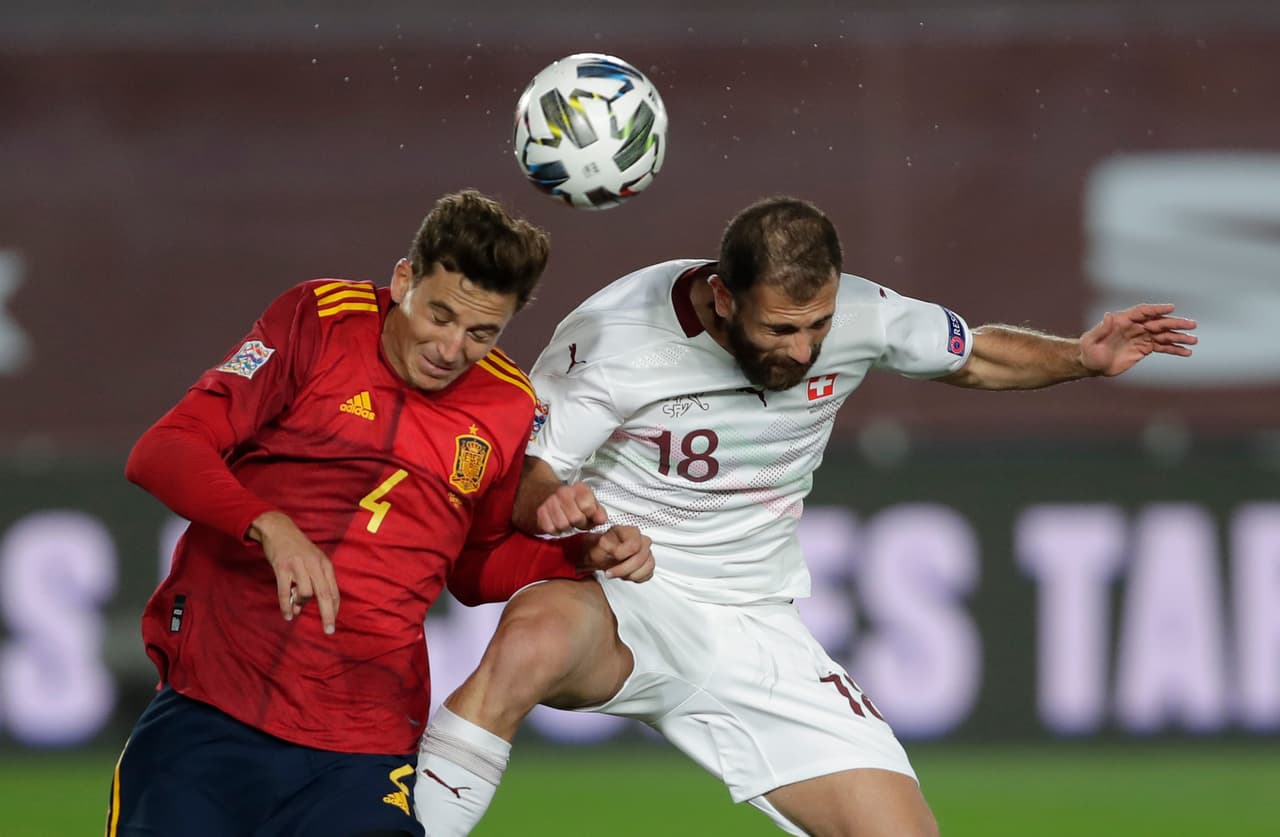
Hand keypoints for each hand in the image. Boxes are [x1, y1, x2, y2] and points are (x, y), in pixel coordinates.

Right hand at [248, 510, 339, 633]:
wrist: (279, 529)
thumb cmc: (297, 548)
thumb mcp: (312, 561)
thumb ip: (311, 583)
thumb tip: (302, 609)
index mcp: (325, 564)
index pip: (334, 590)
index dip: (335, 608)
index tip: (333, 622)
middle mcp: (314, 565)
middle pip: (324, 594)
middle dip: (328, 615)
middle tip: (329, 630)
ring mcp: (298, 565)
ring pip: (305, 593)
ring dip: (301, 604)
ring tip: (295, 605)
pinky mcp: (282, 567)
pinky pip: (285, 592)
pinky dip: (287, 606)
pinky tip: (288, 615)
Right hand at [534, 481, 607, 535]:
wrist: (542, 493)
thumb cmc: (570, 501)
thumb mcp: (588, 502)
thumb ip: (598, 511)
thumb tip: (602, 520)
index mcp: (579, 488)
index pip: (588, 506)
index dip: (590, 515)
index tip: (588, 515)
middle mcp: (563, 492)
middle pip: (576, 518)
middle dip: (579, 524)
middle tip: (576, 520)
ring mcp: (549, 502)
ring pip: (563, 525)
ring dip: (566, 528)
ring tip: (566, 521)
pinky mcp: (539, 513)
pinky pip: (551, 529)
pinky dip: (555, 530)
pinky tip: (556, 523)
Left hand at [579, 525, 653, 582]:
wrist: (600, 555)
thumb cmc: (601, 549)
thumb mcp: (599, 545)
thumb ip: (607, 545)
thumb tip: (616, 552)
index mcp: (630, 531)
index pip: (634, 545)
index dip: (622, 555)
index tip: (611, 559)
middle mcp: (641, 540)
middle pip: (641, 557)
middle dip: (624, 569)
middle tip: (611, 572)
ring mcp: (647, 551)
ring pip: (648, 566)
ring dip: (631, 574)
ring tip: (619, 573)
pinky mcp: (648, 563)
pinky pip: (649, 574)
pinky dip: (636, 578)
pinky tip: (626, 574)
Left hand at [1079, 304, 1196, 376]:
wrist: (1092, 364)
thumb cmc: (1088, 350)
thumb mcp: (1091, 340)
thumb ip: (1100, 329)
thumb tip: (1108, 315)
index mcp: (1123, 320)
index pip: (1143, 312)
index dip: (1157, 309)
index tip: (1171, 308)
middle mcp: (1135, 326)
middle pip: (1158, 322)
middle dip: (1175, 323)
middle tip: (1192, 324)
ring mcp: (1142, 337)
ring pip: (1164, 335)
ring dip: (1179, 337)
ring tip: (1194, 340)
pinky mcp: (1145, 348)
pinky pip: (1162, 347)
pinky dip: (1174, 349)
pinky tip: (1187, 352)